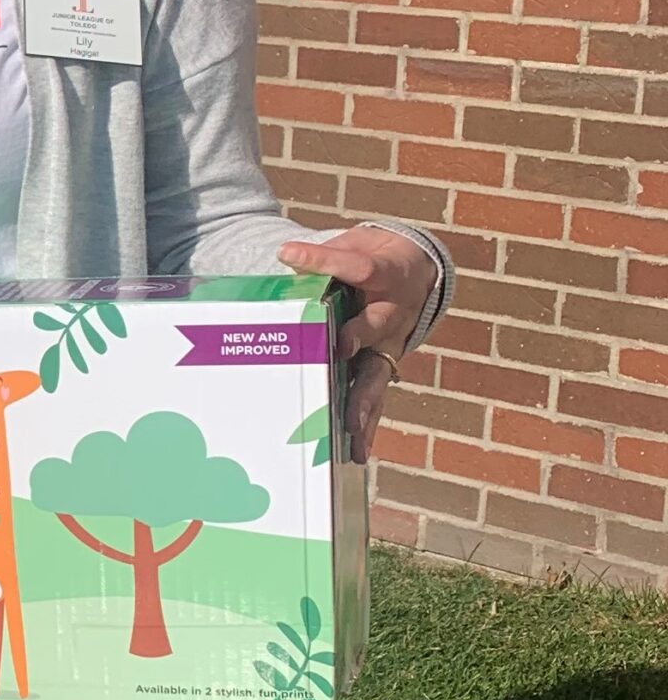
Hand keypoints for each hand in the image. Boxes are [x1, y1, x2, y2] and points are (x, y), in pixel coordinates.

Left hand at [277, 226, 436, 463]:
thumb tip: (283, 257)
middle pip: (374, 326)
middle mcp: (390, 313)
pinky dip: (367, 424)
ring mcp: (389, 346)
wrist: (415, 270)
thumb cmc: (371, 260)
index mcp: (384, 275)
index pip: (357, 266)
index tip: (289, 254)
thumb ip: (323, 258)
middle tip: (341, 347)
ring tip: (351, 427)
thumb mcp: (354, 248)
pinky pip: (375, 398)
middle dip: (356, 337)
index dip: (323, 260)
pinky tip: (356, 451)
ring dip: (363, 401)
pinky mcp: (382, 369)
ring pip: (376, 374)